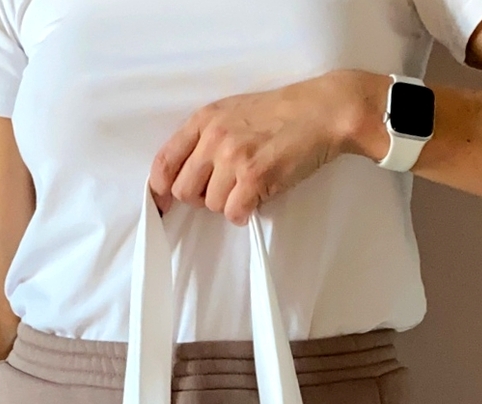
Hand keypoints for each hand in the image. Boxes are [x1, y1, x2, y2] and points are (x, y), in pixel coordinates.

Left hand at [149, 69, 389, 225]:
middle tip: (224, 189)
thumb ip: (206, 138)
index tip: (163, 203)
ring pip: (211, 205)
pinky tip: (256, 199)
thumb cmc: (280, 114)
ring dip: (229, 204)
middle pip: (184, 190)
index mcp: (205, 120)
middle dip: (201, 197)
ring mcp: (234, 158)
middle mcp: (214, 138)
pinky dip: (244, 213)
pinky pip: (234, 213)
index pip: (165, 161)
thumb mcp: (233, 112)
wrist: (321, 111)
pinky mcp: (254, 177)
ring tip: (249, 186)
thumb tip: (184, 177)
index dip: (160, 189)